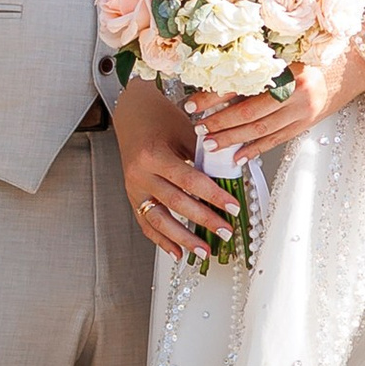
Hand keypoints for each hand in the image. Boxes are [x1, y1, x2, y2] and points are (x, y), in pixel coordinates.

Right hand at [116, 79, 241, 262]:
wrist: (131, 112)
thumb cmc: (159, 117)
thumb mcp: (185, 129)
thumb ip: (205, 154)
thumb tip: (232, 177)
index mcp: (154, 154)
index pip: (189, 180)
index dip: (213, 196)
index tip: (233, 207)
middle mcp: (140, 174)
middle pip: (175, 203)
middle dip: (204, 220)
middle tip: (225, 231)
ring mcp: (134, 188)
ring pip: (159, 220)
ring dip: (183, 239)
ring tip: (204, 251)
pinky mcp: (132, 196)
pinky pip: (146, 223)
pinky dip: (162, 240)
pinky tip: (177, 252)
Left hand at [195, 36, 364, 167]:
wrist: (347, 69)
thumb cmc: (310, 58)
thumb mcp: (285, 52)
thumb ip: (257, 64)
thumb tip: (214, 75)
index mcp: (286, 66)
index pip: (242, 84)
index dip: (215, 95)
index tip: (193, 103)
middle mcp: (296, 89)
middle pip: (250, 111)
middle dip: (221, 122)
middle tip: (200, 128)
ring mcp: (302, 110)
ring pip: (261, 129)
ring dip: (234, 138)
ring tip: (212, 143)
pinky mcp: (305, 124)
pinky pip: (276, 139)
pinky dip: (256, 149)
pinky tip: (238, 156)